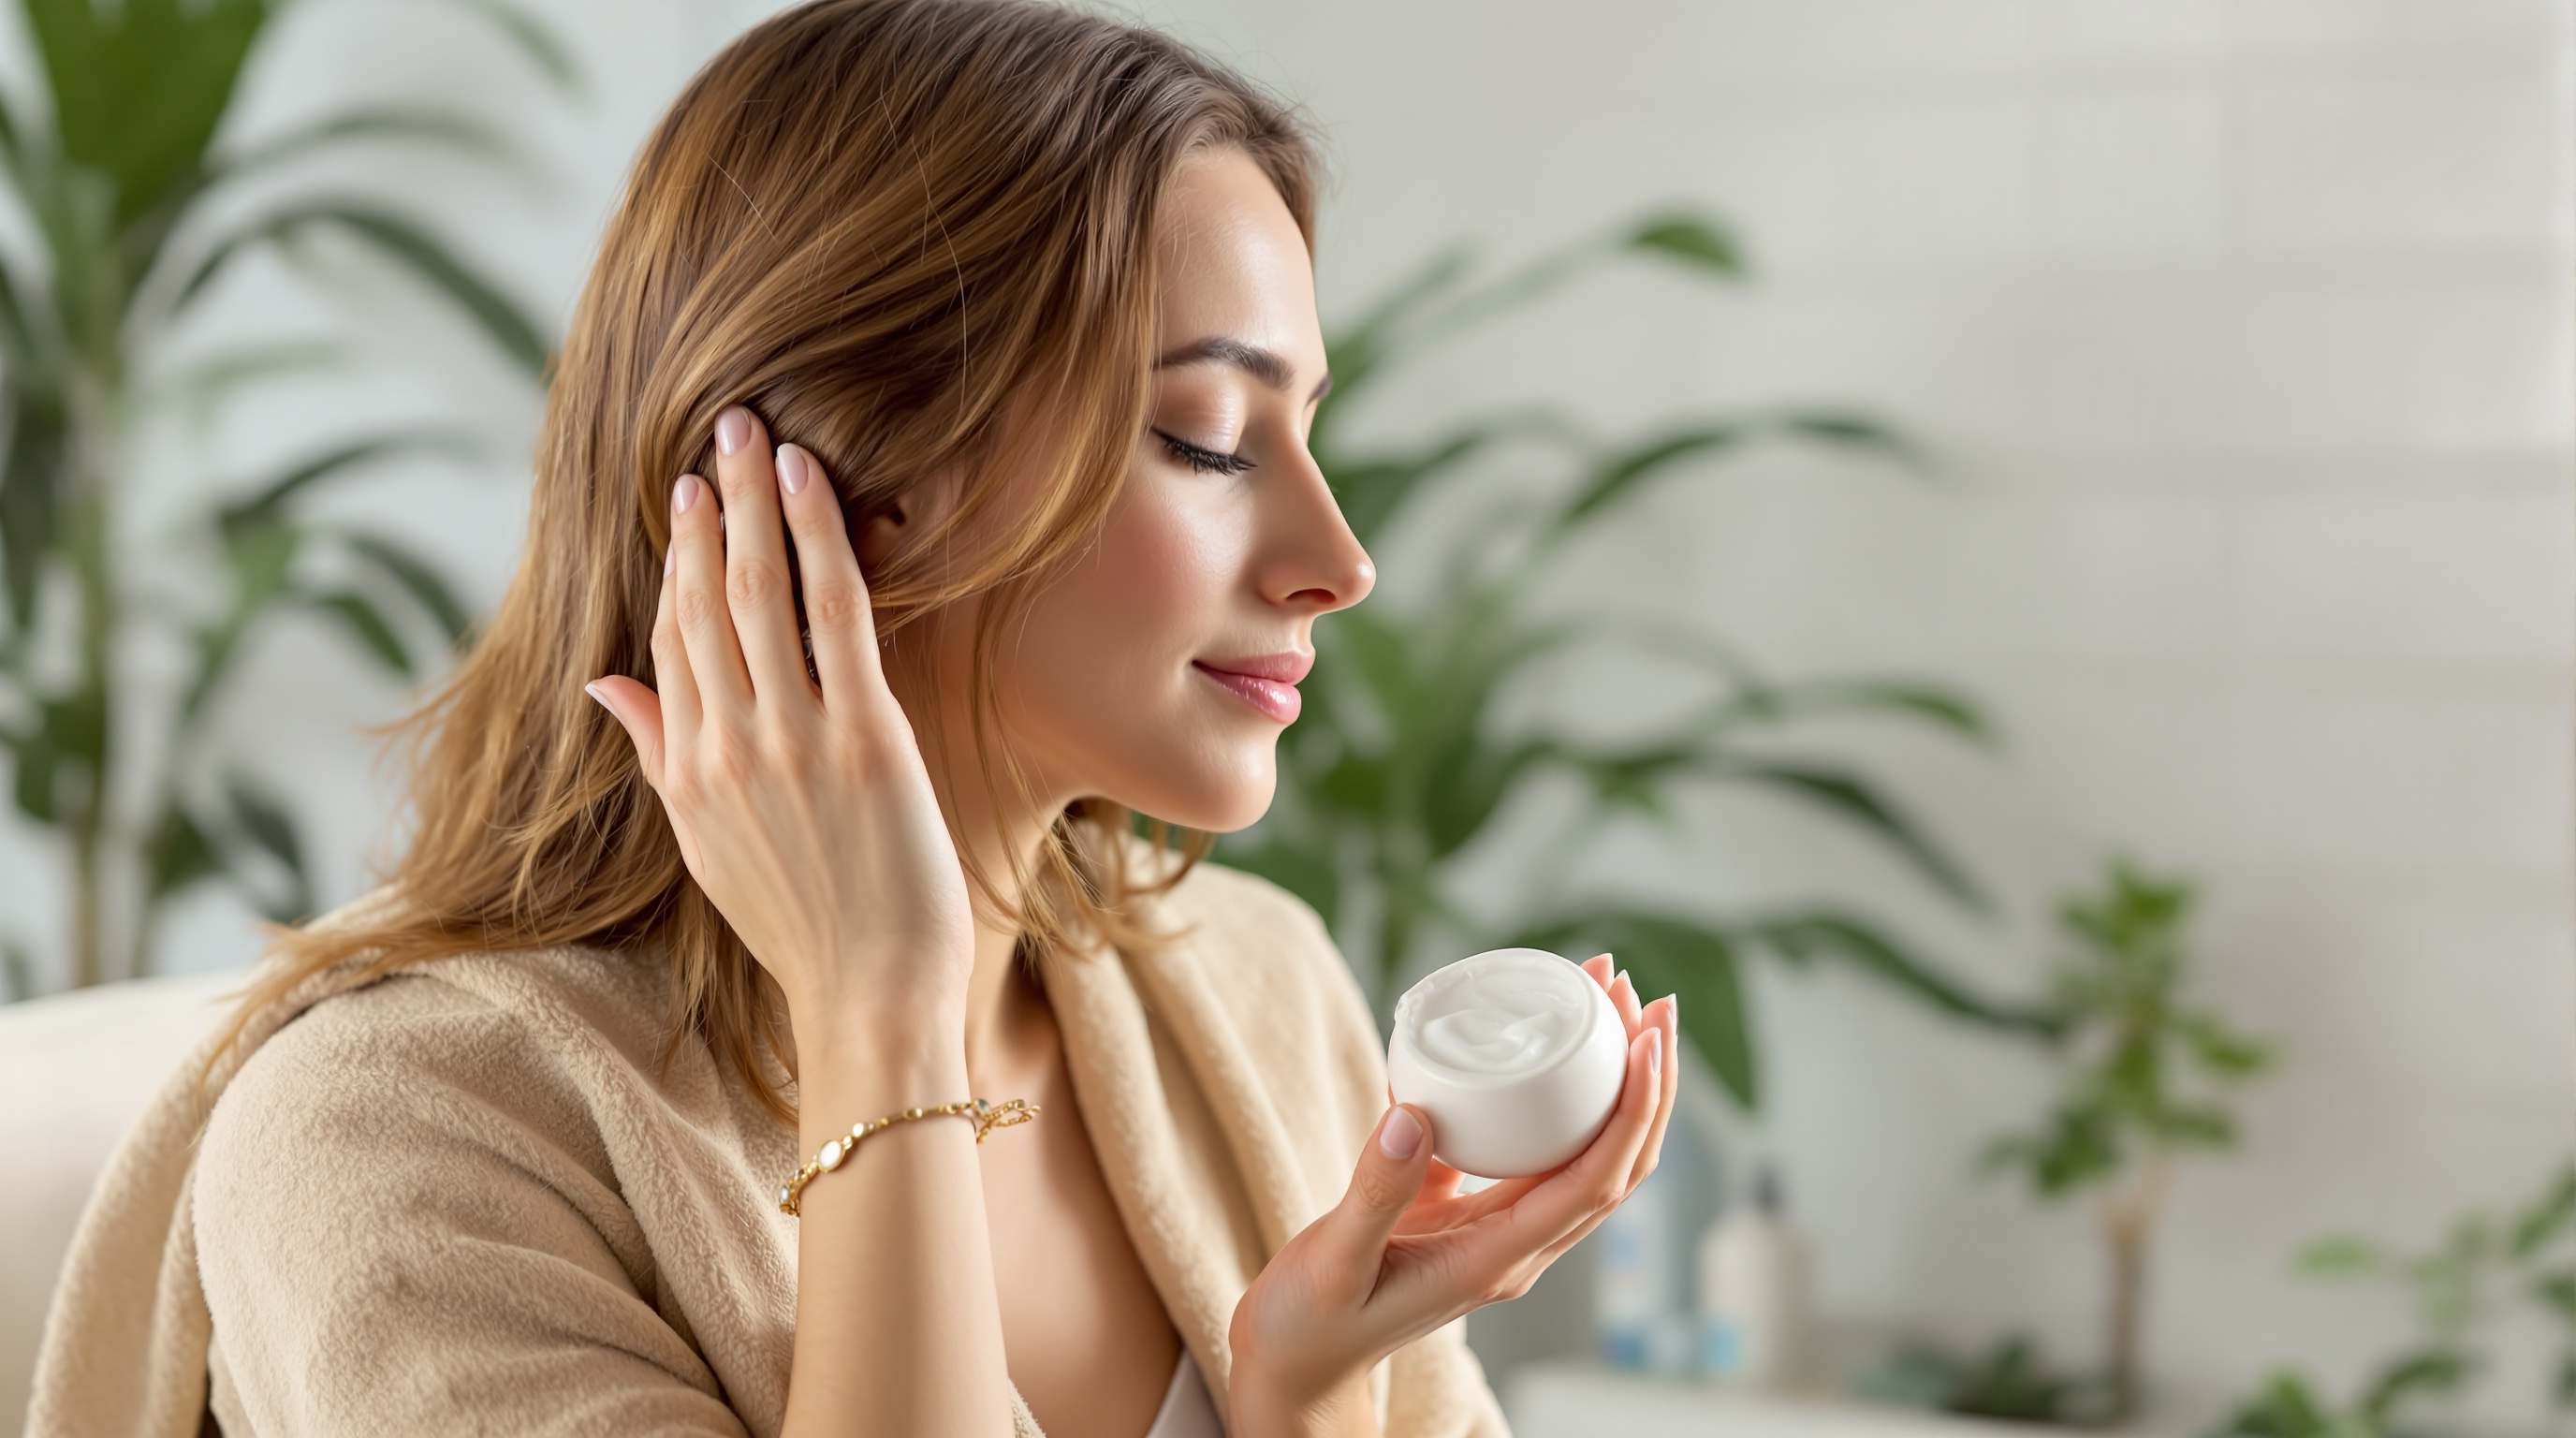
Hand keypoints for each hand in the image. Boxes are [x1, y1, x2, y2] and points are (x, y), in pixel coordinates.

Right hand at [587, 406, 975, 1043]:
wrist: (869, 992)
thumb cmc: (802, 923)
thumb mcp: (705, 844)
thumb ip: (656, 755)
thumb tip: (602, 686)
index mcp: (688, 771)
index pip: (672, 640)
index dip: (681, 562)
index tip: (690, 499)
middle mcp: (729, 746)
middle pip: (708, 601)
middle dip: (711, 509)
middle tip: (718, 430)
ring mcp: (794, 739)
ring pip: (763, 592)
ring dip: (758, 502)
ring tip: (757, 433)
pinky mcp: (866, 737)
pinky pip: (837, 614)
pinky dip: (821, 538)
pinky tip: (813, 481)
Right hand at [1228, 957, 1679, 1434]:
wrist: (1295, 1366)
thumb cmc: (1310, 1328)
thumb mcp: (1334, 1262)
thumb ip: (1374, 1193)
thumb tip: (1416, 1112)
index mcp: (1496, 1262)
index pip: (1595, 1180)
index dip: (1631, 1108)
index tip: (1642, 1037)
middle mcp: (1516, 1248)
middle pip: (1615, 1162)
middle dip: (1644, 1079)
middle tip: (1641, 994)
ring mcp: (1499, 1232)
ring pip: (1584, 1153)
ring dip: (1610, 1080)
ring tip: (1607, 998)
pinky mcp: (1471, 1214)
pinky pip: (1531, 1148)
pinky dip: (1548, 1093)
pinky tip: (1530, 1042)